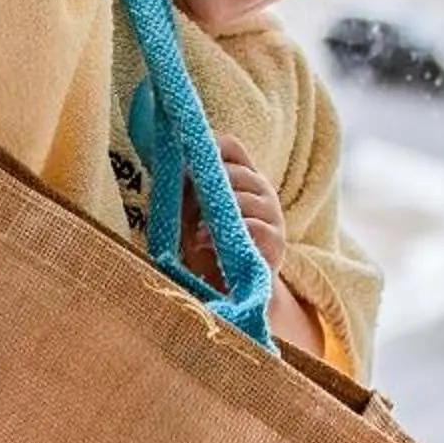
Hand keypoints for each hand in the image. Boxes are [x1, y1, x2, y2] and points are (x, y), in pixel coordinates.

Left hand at [183, 133, 285, 283]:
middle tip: (184, 206)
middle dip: (204, 186)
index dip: (208, 147)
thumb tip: (166, 165)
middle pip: (233, 171)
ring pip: (244, 197)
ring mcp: (273, 215)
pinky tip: (203, 241)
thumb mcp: (190, 217)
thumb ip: (184, 192)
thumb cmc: (208, 250)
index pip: (231, 147)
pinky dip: (226, 232)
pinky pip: (255, 227)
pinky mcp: (276, 242)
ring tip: (193, 229)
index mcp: (242, 178)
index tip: (184, 161)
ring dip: (213, 211)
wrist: (232, 295)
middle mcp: (261, 191)